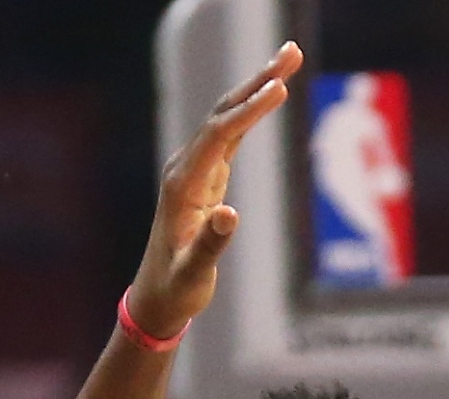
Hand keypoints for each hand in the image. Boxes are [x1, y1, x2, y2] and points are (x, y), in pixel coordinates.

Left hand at [125, 42, 301, 342]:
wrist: (157, 297)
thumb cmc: (176, 289)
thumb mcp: (194, 274)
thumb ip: (211, 244)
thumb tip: (230, 214)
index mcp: (183, 185)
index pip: (219, 134)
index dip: (250, 109)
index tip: (280, 88)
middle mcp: (186, 167)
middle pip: (224, 112)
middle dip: (257, 80)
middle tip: (291, 51)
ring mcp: (194, 169)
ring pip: (227, 116)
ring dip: (257, 86)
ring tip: (289, 60)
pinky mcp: (205, 176)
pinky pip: (230, 133)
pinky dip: (251, 110)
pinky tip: (270, 93)